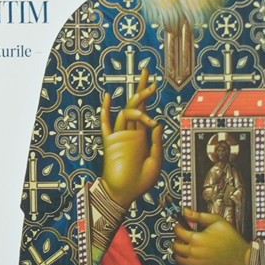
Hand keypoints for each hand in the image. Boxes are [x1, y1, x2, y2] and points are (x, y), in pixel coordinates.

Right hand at [100, 68, 163, 207]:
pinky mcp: (110, 142)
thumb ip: (157, 143)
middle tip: (147, 70)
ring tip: (148, 97)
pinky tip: (108, 98)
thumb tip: (158, 122)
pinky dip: (106, 111)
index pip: (146, 111)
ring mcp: (119, 136)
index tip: (153, 81)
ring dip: (137, 103)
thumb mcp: (156, 161)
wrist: (124, 194)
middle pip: (135, 104)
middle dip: (141, 87)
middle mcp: (131, 132)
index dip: (148, 96)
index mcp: (142, 136)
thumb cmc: (141, 182)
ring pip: (126, 112)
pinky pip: (106, 124)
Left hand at [174, 207, 251, 264]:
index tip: (180, 226)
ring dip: (179, 253)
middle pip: (175, 245)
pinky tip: (190, 260)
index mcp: (197, 239)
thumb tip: (186, 211)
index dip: (178, 226)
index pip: (178, 231)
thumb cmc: (233, 243)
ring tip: (188, 249)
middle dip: (179, 240)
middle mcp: (193, 253)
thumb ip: (200, 215)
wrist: (243, 263)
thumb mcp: (219, 222)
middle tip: (185, 238)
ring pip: (177, 258)